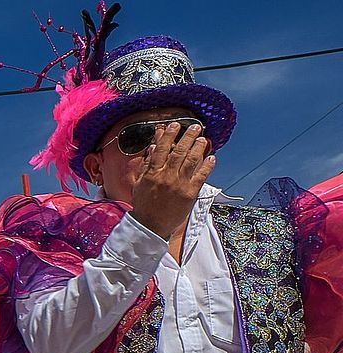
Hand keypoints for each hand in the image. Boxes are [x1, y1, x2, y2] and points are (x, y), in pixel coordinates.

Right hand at [127, 121, 214, 241]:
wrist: (150, 226)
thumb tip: (153, 148)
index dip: (168, 135)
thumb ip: (147, 165)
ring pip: (192, 160)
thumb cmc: (144, 205)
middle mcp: (167, 176)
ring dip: (198, 147)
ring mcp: (179, 184)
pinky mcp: (190, 193)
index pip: (161, 149)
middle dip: (187, 136)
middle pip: (179, 151)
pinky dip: (207, 165)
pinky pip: (201, 175)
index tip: (174, 126)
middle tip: (194, 127)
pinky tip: (211, 157)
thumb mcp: (140, 183)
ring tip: (202, 139)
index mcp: (152, 173)